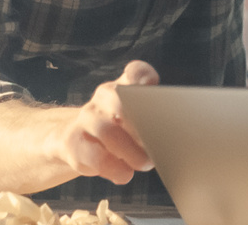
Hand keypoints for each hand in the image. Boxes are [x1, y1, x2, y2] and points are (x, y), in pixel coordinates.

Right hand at [51, 60, 161, 183]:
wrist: (77, 141)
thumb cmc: (121, 132)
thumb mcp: (139, 121)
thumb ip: (156, 122)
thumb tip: (174, 142)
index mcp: (125, 86)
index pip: (137, 73)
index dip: (146, 79)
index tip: (153, 90)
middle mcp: (105, 96)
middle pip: (119, 99)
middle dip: (141, 123)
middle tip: (157, 143)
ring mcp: (87, 117)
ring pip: (107, 131)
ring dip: (131, 152)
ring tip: (145, 164)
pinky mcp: (73, 141)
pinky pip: (95, 156)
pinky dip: (114, 168)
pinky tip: (124, 174)